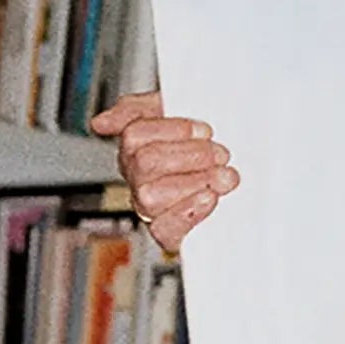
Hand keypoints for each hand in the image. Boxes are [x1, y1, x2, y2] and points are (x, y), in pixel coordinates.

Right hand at [90, 90, 238, 253]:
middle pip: (145, 163)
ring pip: (151, 196)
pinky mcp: (168, 233)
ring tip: (224, 176)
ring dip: (195, 182)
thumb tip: (101, 123)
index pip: (135, 134)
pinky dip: (188, 213)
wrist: (243, 162)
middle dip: (191, 155)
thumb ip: (135, 110)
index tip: (205, 130)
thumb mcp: (175, 110)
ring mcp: (151, 206)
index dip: (174, 130)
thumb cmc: (206, 142)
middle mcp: (139, 177)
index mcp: (137, 148)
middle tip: (220, 154)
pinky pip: (163, 229)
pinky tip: (209, 198)